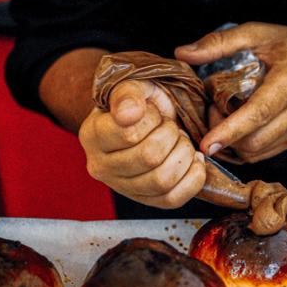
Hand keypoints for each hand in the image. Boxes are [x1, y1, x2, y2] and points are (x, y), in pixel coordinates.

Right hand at [79, 78, 206, 207]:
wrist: (148, 121)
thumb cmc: (140, 102)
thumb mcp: (132, 86)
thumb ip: (127, 93)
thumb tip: (130, 113)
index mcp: (92, 135)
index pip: (129, 133)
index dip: (152, 119)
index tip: (153, 112)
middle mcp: (101, 167)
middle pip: (149, 158)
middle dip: (171, 136)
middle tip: (170, 126)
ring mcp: (123, 188)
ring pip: (162, 181)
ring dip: (183, 155)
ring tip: (180, 141)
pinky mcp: (147, 201)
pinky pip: (173, 199)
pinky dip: (193, 178)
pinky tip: (193, 160)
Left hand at [175, 23, 286, 162]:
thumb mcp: (257, 33)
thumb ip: (220, 42)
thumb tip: (183, 53)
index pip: (258, 113)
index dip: (230, 131)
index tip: (206, 143)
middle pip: (254, 141)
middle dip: (225, 135)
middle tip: (212, 112)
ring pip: (257, 152)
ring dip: (233, 144)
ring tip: (224, 119)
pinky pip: (264, 154)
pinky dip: (244, 147)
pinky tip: (236, 129)